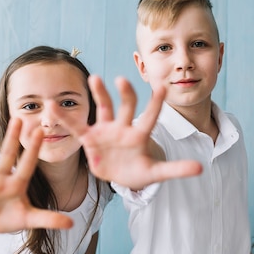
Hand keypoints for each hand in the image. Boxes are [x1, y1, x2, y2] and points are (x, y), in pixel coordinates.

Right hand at [0, 118, 73, 232]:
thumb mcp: (30, 219)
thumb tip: (73, 224)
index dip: (33, 149)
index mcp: (17, 184)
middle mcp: (0, 179)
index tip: (40, 131)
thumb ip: (49, 219)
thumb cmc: (12, 218)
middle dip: (13, 139)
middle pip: (8, 156)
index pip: (27, 164)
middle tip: (19, 117)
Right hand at [67, 76, 201, 188]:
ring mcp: (106, 130)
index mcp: (140, 135)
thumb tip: (201, 168)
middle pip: (126, 107)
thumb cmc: (140, 171)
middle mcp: (124, 127)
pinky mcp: (90, 138)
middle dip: (125, 94)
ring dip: (99, 94)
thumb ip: (176, 169)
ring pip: (103, 108)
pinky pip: (77, 126)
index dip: (156, 103)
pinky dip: (66, 118)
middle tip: (123, 80)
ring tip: (94, 78)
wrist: (120, 176)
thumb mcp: (157, 173)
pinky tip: (52, 106)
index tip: (162, 86)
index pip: (151, 116)